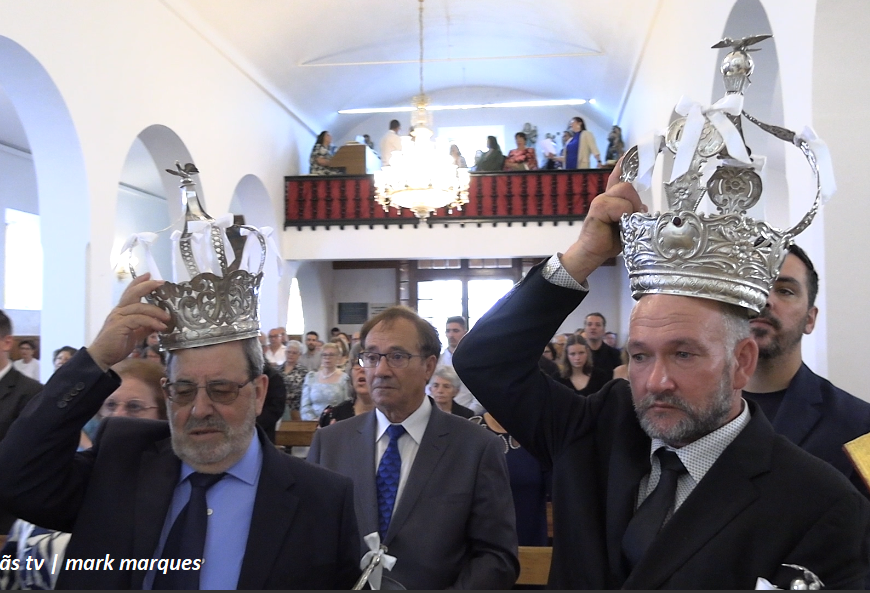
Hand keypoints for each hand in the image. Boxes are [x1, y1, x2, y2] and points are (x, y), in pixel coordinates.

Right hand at [88, 273, 169, 370]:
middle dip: (147, 286)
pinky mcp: (119, 325)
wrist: (102, 358)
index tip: (149, 275)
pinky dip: (151, 321)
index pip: (130, 292)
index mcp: (122, 311)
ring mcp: (118, 317)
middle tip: (161, 283)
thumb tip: (158, 323)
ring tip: (168, 317)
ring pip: (139, 307)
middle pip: (133, 293)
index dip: (139, 282)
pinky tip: (160, 327)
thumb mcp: (135, 335)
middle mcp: (119, 311)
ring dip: (156, 311)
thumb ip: (145, 327)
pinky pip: (138, 319)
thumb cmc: (116, 346)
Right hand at [560, 158, 645, 282]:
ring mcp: (600, 201)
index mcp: (611, 199)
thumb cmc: (607, 241)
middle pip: (628, 186)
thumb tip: (643, 209)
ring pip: (625, 194)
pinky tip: (615, 225)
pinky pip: (619, 207)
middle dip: (635, 203)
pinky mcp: (597, 208)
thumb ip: (633, 214)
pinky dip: (622, 216)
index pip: (617, 177)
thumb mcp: (626, 226)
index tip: (632, 151)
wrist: (591, 253)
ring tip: (623, 224)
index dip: (624, 164)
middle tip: (632, 219)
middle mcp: (605, 196)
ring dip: (630, 210)